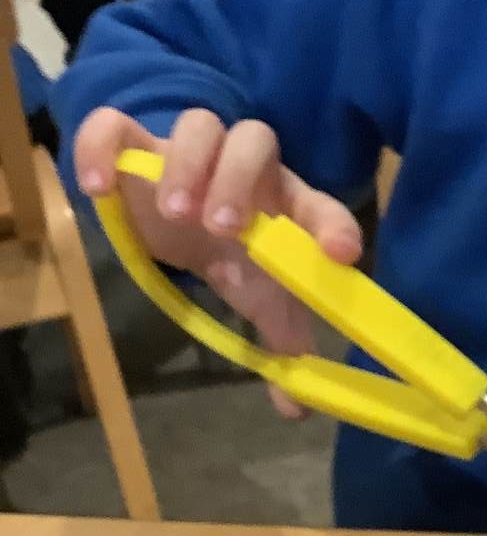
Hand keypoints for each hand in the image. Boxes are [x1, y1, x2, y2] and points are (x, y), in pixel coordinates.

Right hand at [74, 108, 361, 419]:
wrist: (185, 220)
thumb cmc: (237, 258)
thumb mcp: (261, 300)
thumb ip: (283, 344)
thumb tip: (297, 409)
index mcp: (286, 205)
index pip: (320, 205)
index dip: (334, 226)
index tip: (340, 254)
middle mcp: (247, 168)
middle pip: (256, 143)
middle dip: (240, 181)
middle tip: (220, 228)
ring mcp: (191, 151)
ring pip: (200, 126)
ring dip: (188, 165)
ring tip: (175, 214)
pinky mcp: (136, 146)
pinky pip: (116, 126)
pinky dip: (104, 146)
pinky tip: (98, 189)